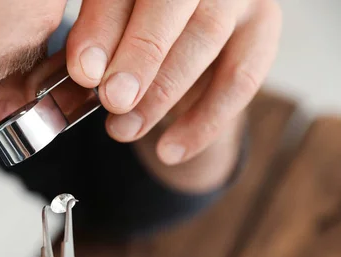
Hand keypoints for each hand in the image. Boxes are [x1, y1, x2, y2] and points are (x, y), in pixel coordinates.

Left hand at [65, 0, 281, 164]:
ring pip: (205, 37)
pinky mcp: (264, 23)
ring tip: (124, 130)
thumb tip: (88, 70)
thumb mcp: (109, 32)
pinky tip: (170, 151)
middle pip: (171, 4)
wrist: (181, 44)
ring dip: (161, 92)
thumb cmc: (133, 32)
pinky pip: (241, 77)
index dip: (103, 28)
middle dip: (139, 58)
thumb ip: (99, 40)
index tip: (85, 72)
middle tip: (113, 101)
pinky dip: (204, 120)